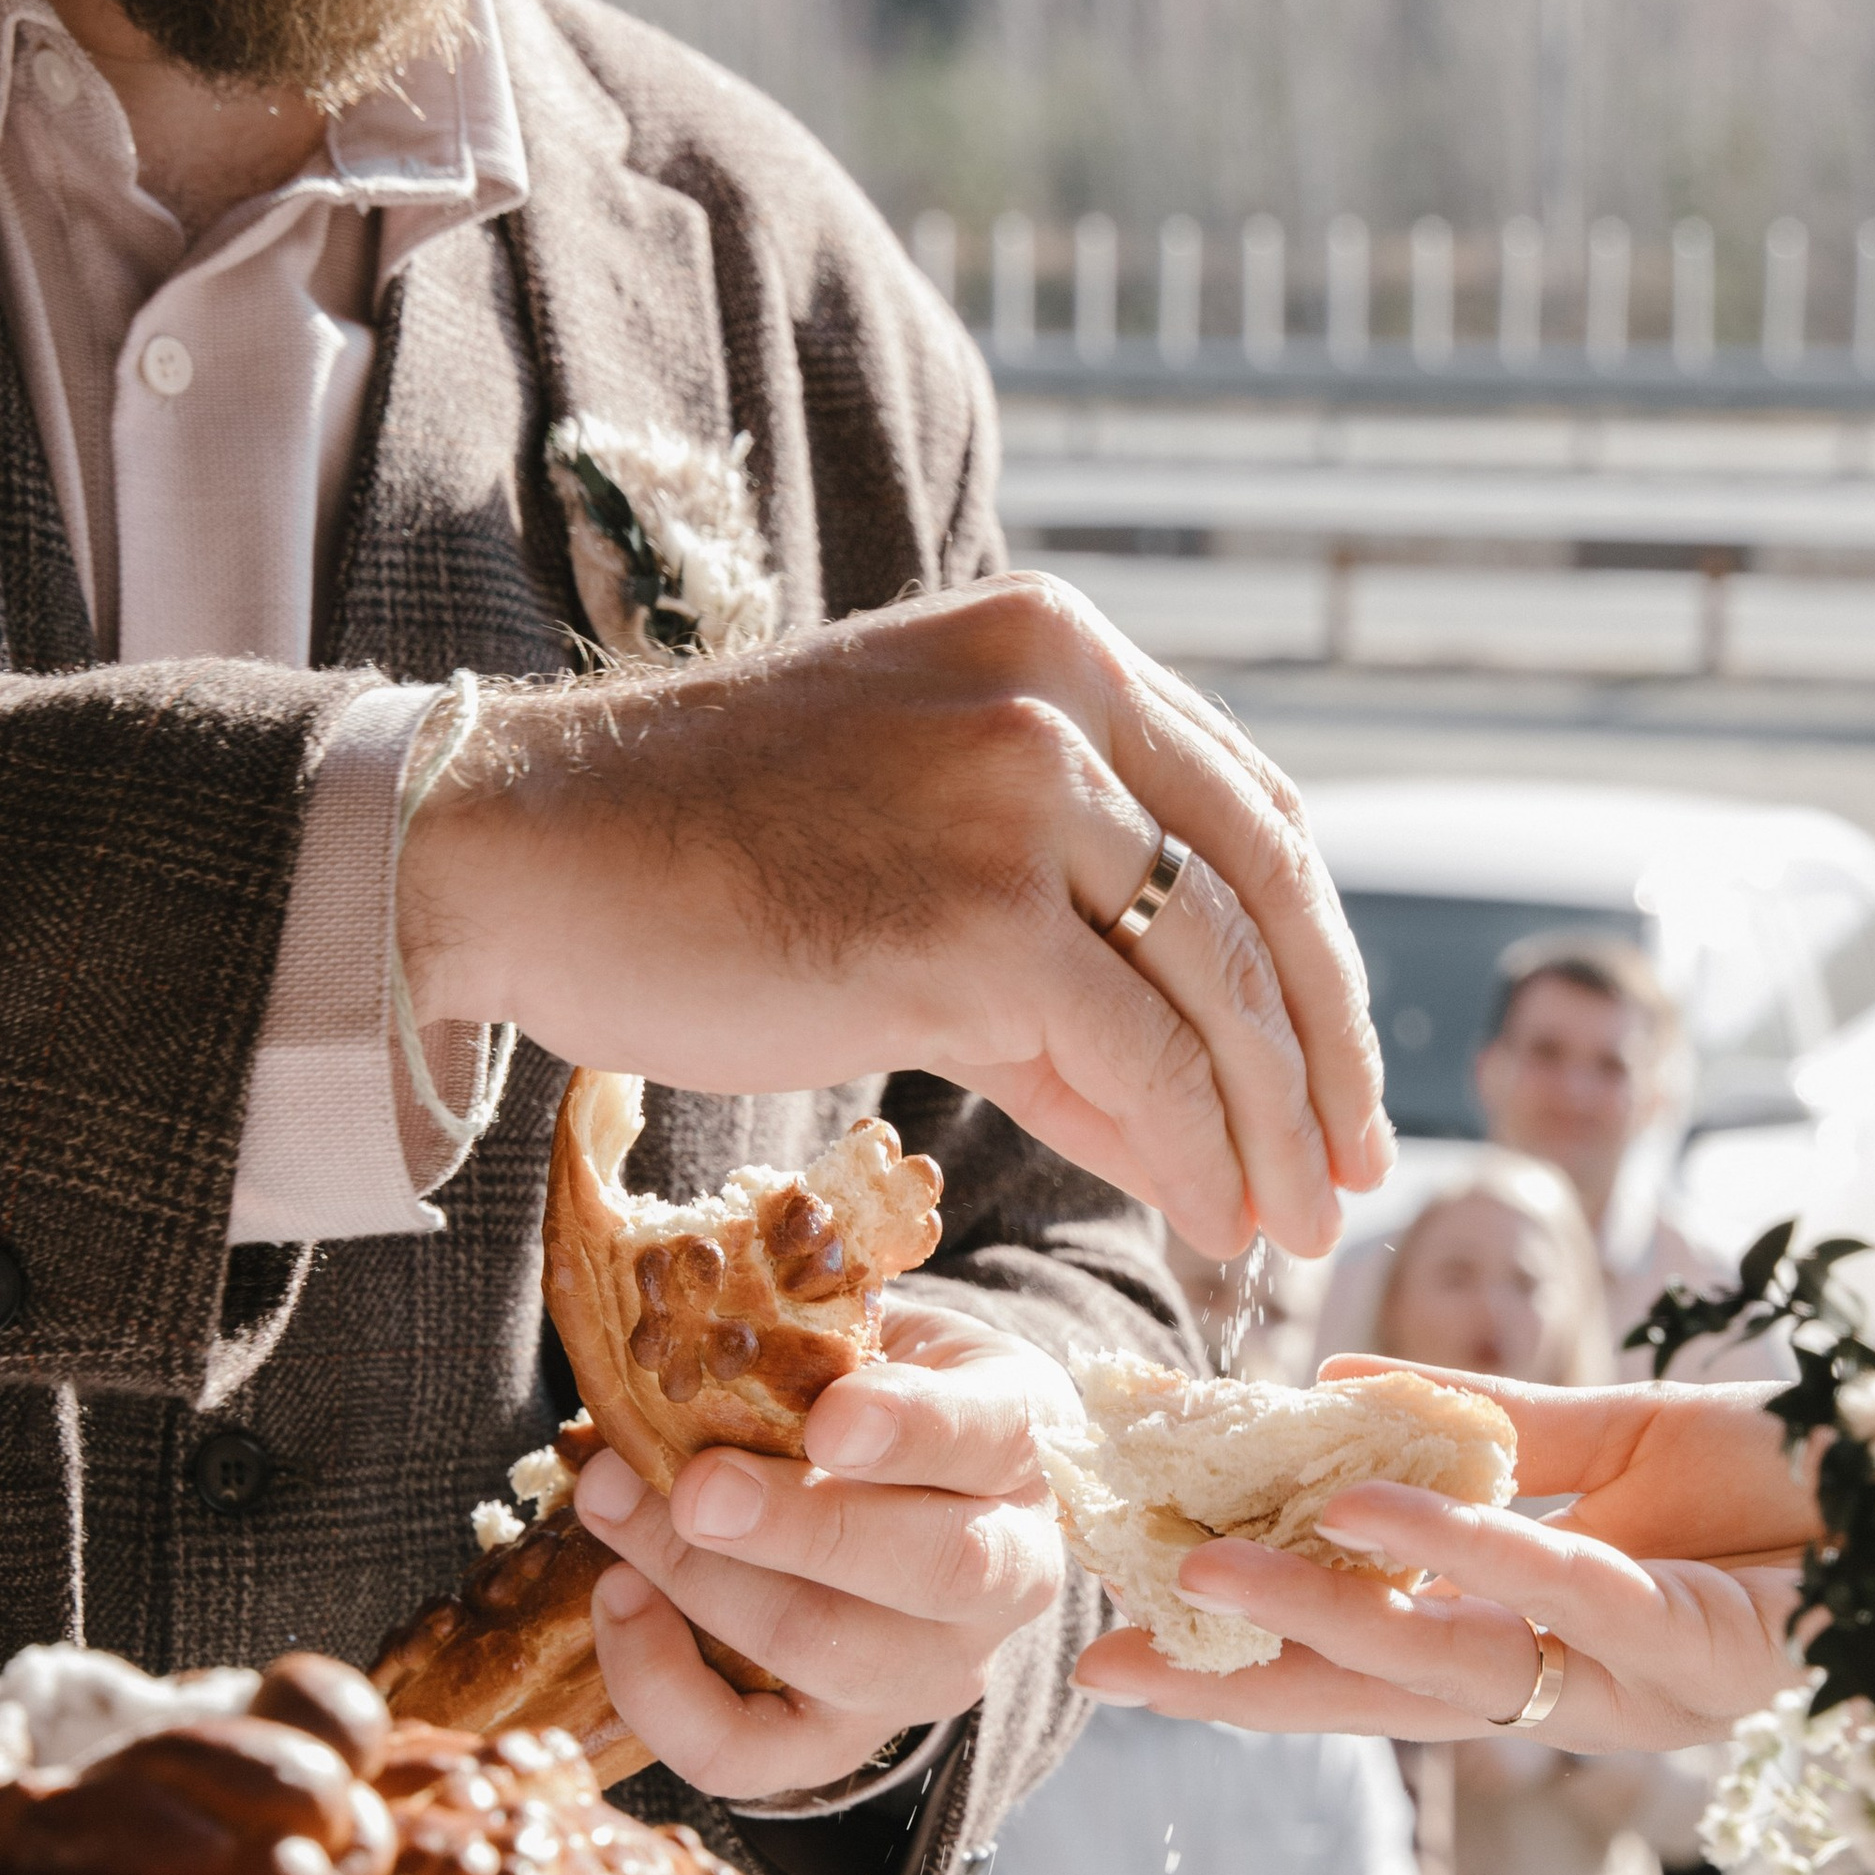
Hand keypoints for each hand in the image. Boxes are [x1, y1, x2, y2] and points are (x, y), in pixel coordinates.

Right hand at [400, 576, 1391, 1260]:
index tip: (1338, 1075)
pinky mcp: (973, 918)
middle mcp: (1062, 697)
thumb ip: (1058, 956)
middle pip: (1265, 899)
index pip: (1251, 814)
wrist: (522, 854)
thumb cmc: (695, 862)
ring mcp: (1022, 799)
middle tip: (1352, 1176)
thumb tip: (1195, 1112)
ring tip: (1287, 1226)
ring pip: (1214, 988)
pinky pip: (1137, 1057)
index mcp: (1059, 649)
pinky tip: (1207, 1216)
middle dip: (1325, 1059)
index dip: (1313, 962)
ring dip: (1271, 1130)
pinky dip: (1191, 1151)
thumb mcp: (914, 860)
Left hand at [573, 1299, 1068, 1799]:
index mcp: (1021, 1442)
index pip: (991, 1438)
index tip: (831, 1419)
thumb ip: (803, 1335)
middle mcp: (1010, 1573)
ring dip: (703, 1585)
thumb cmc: (865, 1389)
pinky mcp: (844, 1740)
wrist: (885, 1485)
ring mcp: (933, 1670)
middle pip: (934, 1570)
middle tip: (693, 1488)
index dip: (913, 1432)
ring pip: (833, 1657)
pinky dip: (662, 1687)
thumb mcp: (865, 1331)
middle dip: (798, 1529)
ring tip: (615, 1509)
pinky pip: (748, 1752)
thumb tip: (681, 1343)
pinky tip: (620, 1597)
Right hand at [1074, 1366, 1819, 1750]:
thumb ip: (1478, 1423)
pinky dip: (1460, 1548)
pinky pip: (1557, 1586)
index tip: (1130, 1631)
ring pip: (1448, 1659)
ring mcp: (1628, 1679)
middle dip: (1243, 1677)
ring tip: (1207, 1567)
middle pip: (1376, 1693)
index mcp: (1532, 1647)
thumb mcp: (1605, 1433)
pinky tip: (1365, 1509)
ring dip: (1320, 1614)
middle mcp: (1567, 1689)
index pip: (1363, 1659)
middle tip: (1115, 1653)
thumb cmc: (1781, 1467)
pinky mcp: (1694, 1641)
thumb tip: (1334, 1387)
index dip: (1248, 1654)